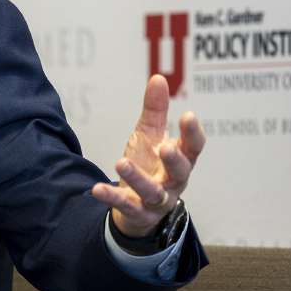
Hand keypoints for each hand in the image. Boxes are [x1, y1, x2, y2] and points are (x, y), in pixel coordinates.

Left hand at [92, 74, 205, 237]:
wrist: (136, 205)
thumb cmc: (148, 165)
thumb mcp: (150, 136)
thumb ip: (155, 110)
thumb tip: (158, 77)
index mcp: (180, 160)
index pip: (194, 147)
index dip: (192, 132)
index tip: (188, 115)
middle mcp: (173, 182)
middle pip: (180, 172)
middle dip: (174, 159)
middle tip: (165, 147)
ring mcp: (156, 200)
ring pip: (152, 192)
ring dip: (137, 178)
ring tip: (120, 162)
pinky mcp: (137, 213)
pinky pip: (125, 206)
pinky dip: (111, 198)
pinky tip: (97, 189)